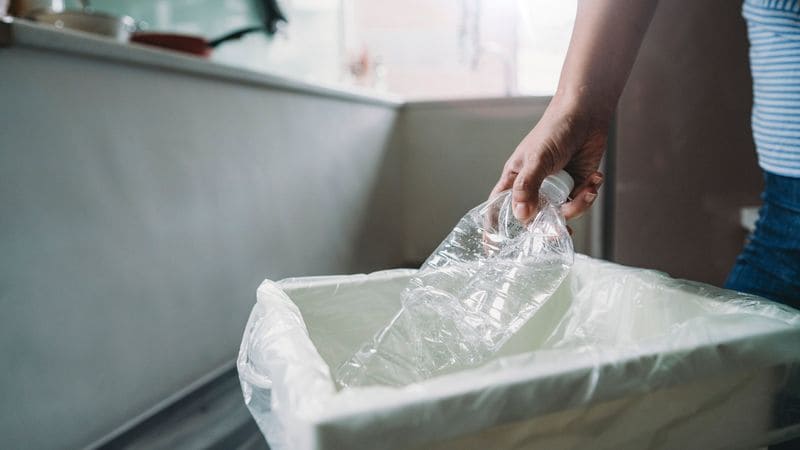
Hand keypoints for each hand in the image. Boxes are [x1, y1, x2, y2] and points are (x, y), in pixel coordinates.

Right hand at [490, 96, 608, 221]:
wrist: (587, 116)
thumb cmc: (555, 130)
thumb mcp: (537, 159)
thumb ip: (528, 187)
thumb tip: (522, 216)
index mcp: (515, 180)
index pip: (498, 208)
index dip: (494, 229)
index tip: (492, 249)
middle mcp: (533, 188)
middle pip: (534, 219)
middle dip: (550, 225)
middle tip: (561, 229)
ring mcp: (555, 189)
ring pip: (561, 215)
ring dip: (578, 205)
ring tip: (588, 187)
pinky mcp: (575, 187)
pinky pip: (579, 205)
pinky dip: (589, 194)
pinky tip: (594, 178)